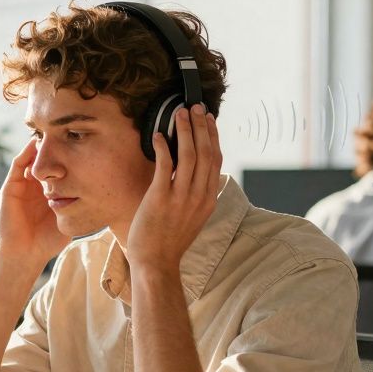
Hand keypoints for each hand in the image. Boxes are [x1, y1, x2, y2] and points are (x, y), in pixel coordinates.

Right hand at [0, 139, 70, 267]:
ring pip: (30, 158)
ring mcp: (21, 185)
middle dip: (54, 144)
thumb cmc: (48, 241)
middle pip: (45, 158)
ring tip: (52, 131)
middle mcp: (34, 185)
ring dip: (39, 144)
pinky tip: (36, 144)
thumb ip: (82, 205)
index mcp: (47, 191)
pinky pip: (18, 165)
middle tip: (67, 129)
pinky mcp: (10, 188)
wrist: (26, 255)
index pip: (58, 165)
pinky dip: (25, 153)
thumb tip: (109, 194)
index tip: (82, 140)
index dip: (67, 153)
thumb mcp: (71, 217)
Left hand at [126, 105, 221, 271]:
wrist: (156, 264)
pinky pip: (166, 166)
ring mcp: (182, 197)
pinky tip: (159, 135)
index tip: (209, 120)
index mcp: (208, 199)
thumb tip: (192, 175)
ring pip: (190, 155)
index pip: (216, 160)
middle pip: (206, 153)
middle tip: (196, 107)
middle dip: (202, 126)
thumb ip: (195, 196)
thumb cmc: (169, 241)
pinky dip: (164, 148)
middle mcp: (199, 196)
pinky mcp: (161, 198)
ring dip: (186, 131)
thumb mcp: (192, 217)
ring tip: (181, 113)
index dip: (213, 137)